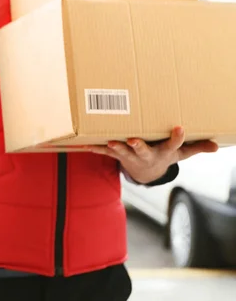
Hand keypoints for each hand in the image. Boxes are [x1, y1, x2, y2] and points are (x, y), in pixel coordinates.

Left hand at [86, 126, 217, 183]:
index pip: (174, 145)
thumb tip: (217, 146)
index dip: (177, 137)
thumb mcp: (181, 154)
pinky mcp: (118, 155)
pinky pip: (105, 152)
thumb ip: (197, 148)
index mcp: (163, 152)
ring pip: (122, 152)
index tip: (180, 127)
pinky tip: (84, 145)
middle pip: (143, 150)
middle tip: (133, 139)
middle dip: (138, 145)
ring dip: (115, 147)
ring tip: (109, 142)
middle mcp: (146, 155)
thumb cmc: (164, 155)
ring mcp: (131, 156)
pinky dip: (95, 149)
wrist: (147, 173)